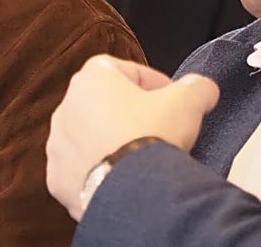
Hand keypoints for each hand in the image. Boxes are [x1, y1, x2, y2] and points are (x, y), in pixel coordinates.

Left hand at [45, 55, 219, 219]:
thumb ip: (197, 87)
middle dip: (132, 115)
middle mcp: (67, 105)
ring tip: (142, 159)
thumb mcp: (188, 102)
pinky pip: (80, 170)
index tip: (172, 99)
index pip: (127, 70)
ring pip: (91, 138)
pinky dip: (100, 172)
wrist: (130, 190)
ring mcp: (58, 143)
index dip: (154, 83)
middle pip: (106, 104)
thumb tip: (203, 88)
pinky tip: (123, 180)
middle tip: (159, 130)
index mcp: (92, 77)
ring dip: (113, 143)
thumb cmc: (151, 137)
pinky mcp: (58, 177)